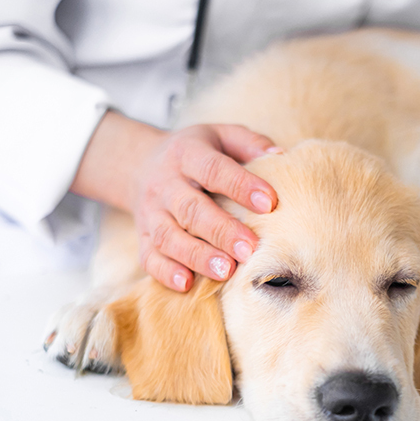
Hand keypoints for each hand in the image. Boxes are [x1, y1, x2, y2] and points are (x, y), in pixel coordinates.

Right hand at [71, 111, 279, 291]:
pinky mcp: (143, 237)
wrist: (139, 165)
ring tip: (227, 271)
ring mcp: (151, 213)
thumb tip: (280, 156)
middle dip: (221, 231)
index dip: (241, 185)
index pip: (214, 169)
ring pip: (169, 237)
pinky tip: (187, 283)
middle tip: (250, 249)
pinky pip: (149, 257)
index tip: (270, 202)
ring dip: (197, 256)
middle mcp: (165, 184)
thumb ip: (250, 143)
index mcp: (187, 154)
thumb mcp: (221, 136)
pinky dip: (165, 272)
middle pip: (191, 209)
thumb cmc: (197, 154)